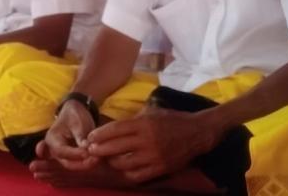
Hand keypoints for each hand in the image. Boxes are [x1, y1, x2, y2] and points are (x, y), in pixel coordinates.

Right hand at [42, 100, 98, 170]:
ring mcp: (63, 155)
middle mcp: (54, 150)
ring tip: (98, 158)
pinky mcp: (71, 158)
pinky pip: (78, 164)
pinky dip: (87, 163)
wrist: (75, 112)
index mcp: (52, 139)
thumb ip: (81, 137)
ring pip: (73, 165)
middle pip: (67, 162)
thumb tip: (87, 150)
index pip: (61, 151)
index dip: (75, 154)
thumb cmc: (75, 115)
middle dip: (82, 163)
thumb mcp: (78, 122)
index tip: (87, 153)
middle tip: (96, 158)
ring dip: (85, 164)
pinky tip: (97, 159)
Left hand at [87, 107, 219, 183]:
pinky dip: (127, 172)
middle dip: (100, 150)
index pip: (115, 130)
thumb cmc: (171, 119)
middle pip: (116, 148)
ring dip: (112, 162)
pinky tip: (124, 168)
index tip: (89, 138)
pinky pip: (138, 175)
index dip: (100, 135)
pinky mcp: (161, 168)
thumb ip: (133, 120)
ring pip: (124, 164)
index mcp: (144, 123)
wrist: (197, 133)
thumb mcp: (151, 112)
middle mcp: (147, 140)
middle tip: (92, 151)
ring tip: (108, 159)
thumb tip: (111, 127)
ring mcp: (154, 156)